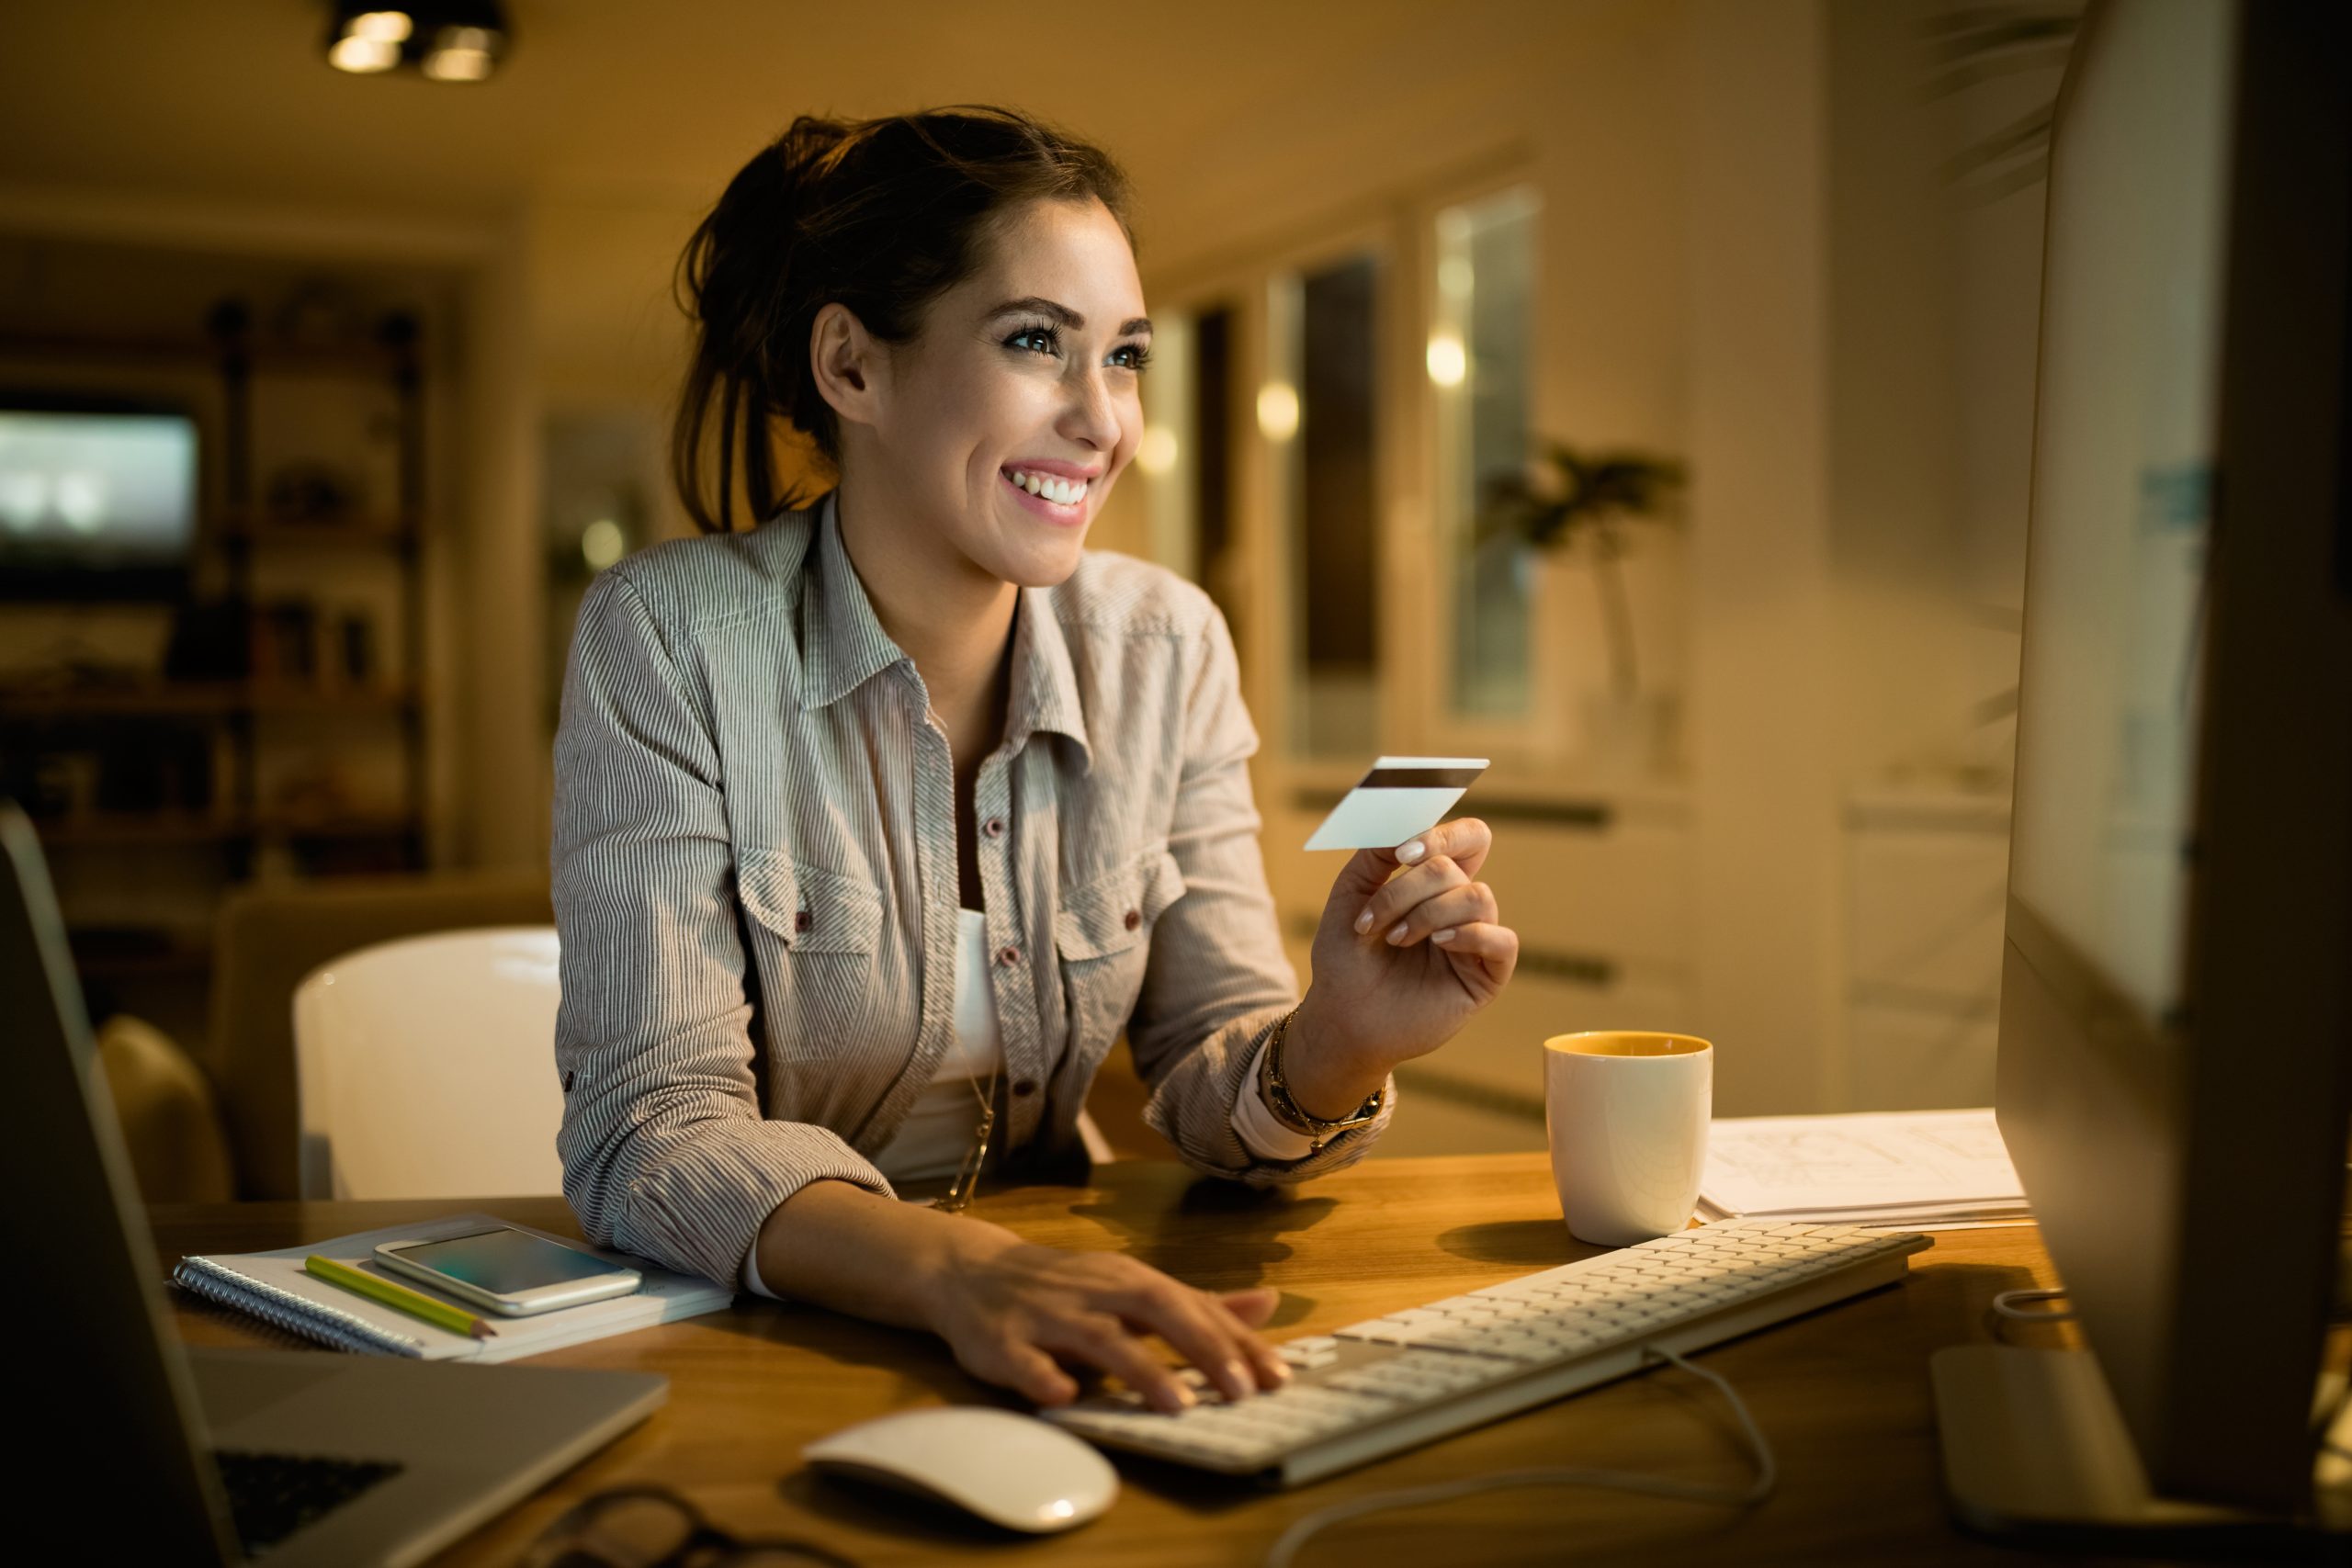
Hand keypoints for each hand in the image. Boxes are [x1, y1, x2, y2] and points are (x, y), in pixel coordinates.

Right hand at [927, 1228, 1288, 1412]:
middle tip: (1242, 1390)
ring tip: (1179, 1405)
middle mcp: (1095, 1291)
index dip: (1236, 1342)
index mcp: (1130, 1280)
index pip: (1194, 1307)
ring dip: (1140, 1369)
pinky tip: (1066, 1397)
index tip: (1276, 1377)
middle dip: (1202, 1348)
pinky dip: (1044, 1377)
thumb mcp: (1132, 1288)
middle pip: (1156, 1309)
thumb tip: (1267, 1304)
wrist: (970, 1271)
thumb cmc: (1065, 1287)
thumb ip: (1197, 1304)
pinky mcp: (1001, 1341)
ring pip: (1099, 1338)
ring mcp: (1048, 1315)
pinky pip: (1024, 1361)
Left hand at [1288, 817, 1518, 1111]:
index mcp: (1434, 884)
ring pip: (1477, 897)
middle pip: (1456, 868)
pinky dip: (1470, 934)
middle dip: (1407, 888)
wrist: (1340, 1017)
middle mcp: (1459, 908)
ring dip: (1428, 912)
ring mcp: (1475, 941)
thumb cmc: (1345, 959)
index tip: (1403, 852)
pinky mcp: (1485, 977)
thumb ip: (1374, 856)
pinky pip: (1502, 941)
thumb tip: (1404, 828)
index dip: (1444, 835)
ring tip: (1395, 939)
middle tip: (1374, 920)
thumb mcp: (1349, 896)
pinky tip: (1438, 944)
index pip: (1467, 839)